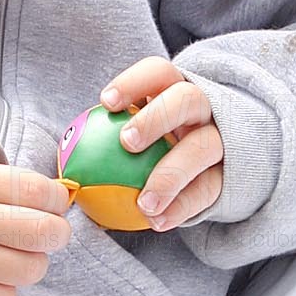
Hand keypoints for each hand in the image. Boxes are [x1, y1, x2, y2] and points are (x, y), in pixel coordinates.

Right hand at [0, 159, 71, 295]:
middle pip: (42, 231)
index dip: (56, 199)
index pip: (36, 190)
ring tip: (18, 255)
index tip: (55, 203)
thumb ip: (1, 180)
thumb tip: (54, 195)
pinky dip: (5, 291)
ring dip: (33, 263)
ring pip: (30, 269)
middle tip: (50, 233)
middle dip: (57, 233)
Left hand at [100, 58, 223, 229]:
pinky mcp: (230, 175)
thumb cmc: (160, 148)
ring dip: (171, 174)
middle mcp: (203, 109)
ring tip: (144, 202)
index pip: (159, 73)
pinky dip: (182, 207)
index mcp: (176, 90)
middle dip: (157, 117)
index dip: (134, 82)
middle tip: (127, 143)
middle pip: (187, 99)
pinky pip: (208, 190)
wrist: (214, 169)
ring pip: (203, 148)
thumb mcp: (141, 135)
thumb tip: (65, 170)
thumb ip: (110, 141)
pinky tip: (157, 222)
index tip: (107, 102)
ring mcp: (221, 140)